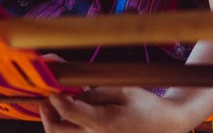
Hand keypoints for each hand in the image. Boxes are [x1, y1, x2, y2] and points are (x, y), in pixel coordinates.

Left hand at [39, 87, 186, 132]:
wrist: (166, 126)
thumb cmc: (145, 106)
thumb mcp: (120, 90)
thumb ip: (92, 92)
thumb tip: (69, 94)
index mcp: (102, 123)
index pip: (67, 110)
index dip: (55, 96)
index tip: (53, 85)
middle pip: (56, 130)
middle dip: (47, 112)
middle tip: (49, 97)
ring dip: (56, 120)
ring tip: (60, 105)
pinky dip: (68, 127)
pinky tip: (74, 113)